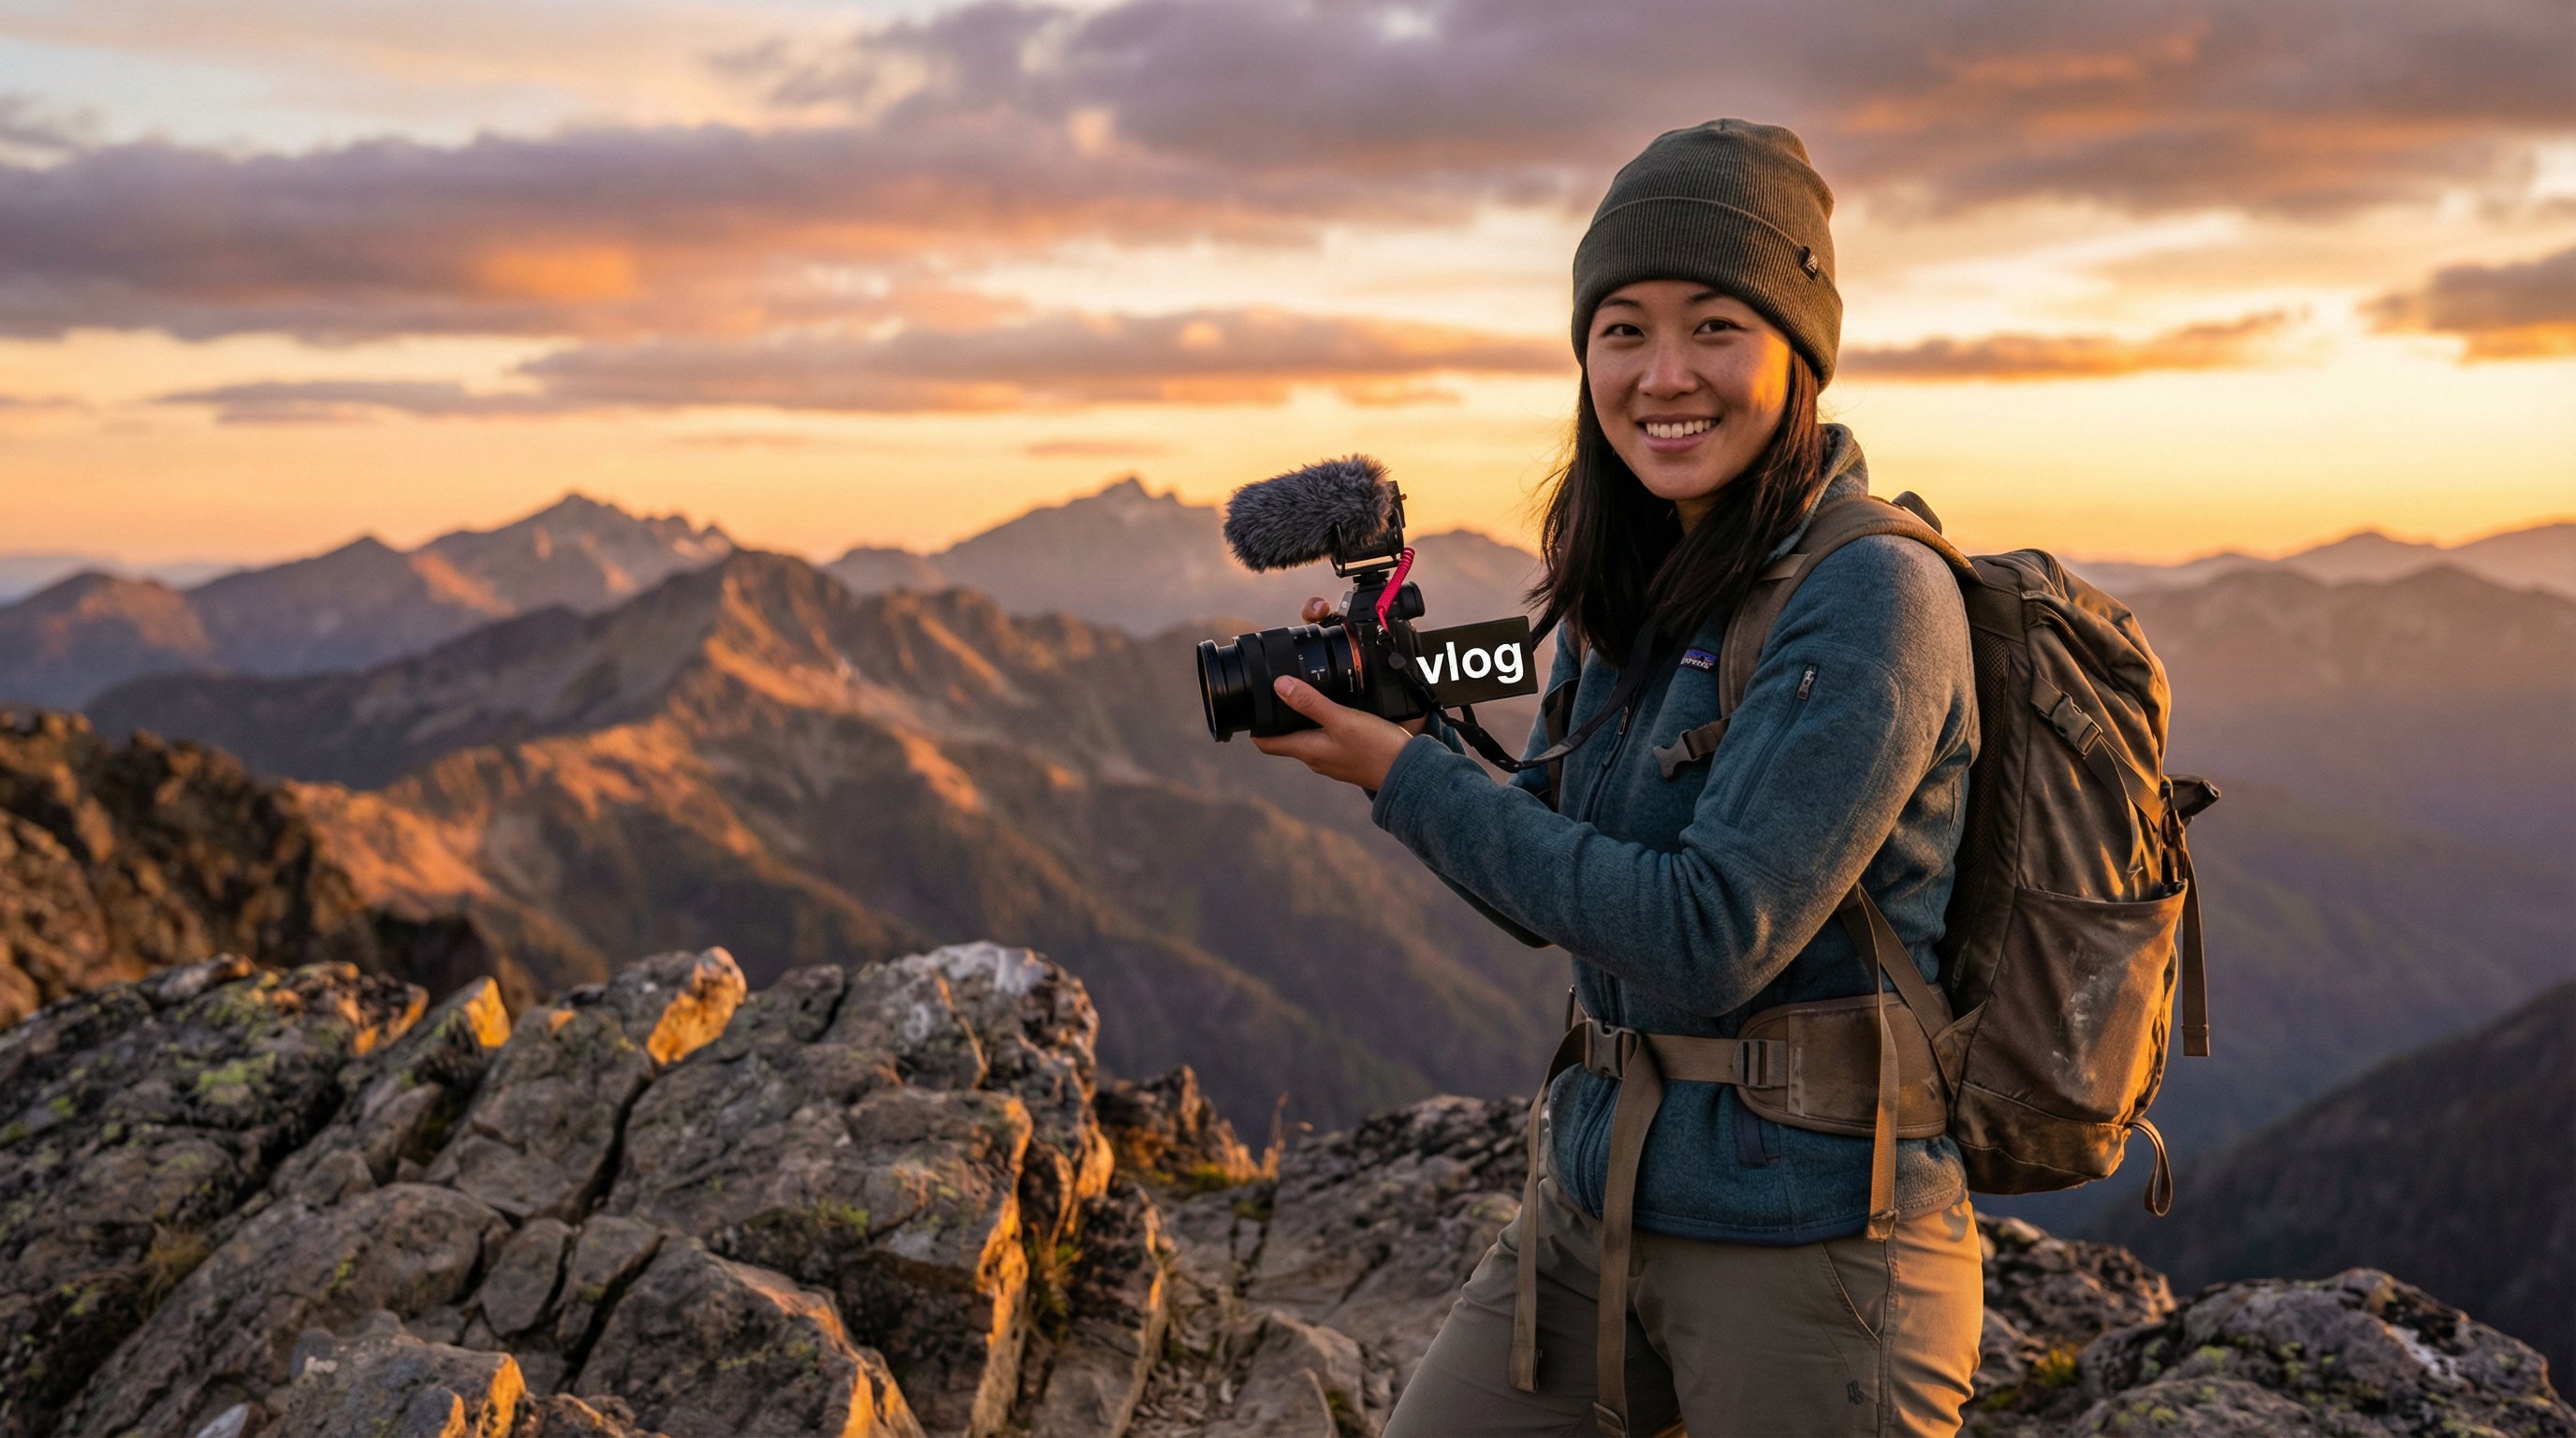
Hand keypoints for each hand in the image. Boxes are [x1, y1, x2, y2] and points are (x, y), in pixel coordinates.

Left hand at [1249, 597, 1428, 790]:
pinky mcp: (1349, 759)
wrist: (1409, 773)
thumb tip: (1279, 686)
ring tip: (1308, 697)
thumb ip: (1310, 703)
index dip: (1256, 725)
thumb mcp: (1340, 719)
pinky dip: (1326, 726)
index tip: (1253, 706)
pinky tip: (1338, 713)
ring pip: (1308, 739)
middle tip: (1280, 693)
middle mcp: (1316, 759)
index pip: (1267, 743)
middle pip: (1286, 738)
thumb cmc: (1375, 749)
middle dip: (1280, 718)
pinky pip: (1328, 741)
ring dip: (1304, 721)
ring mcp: (1333, 761)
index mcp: (1307, 750)